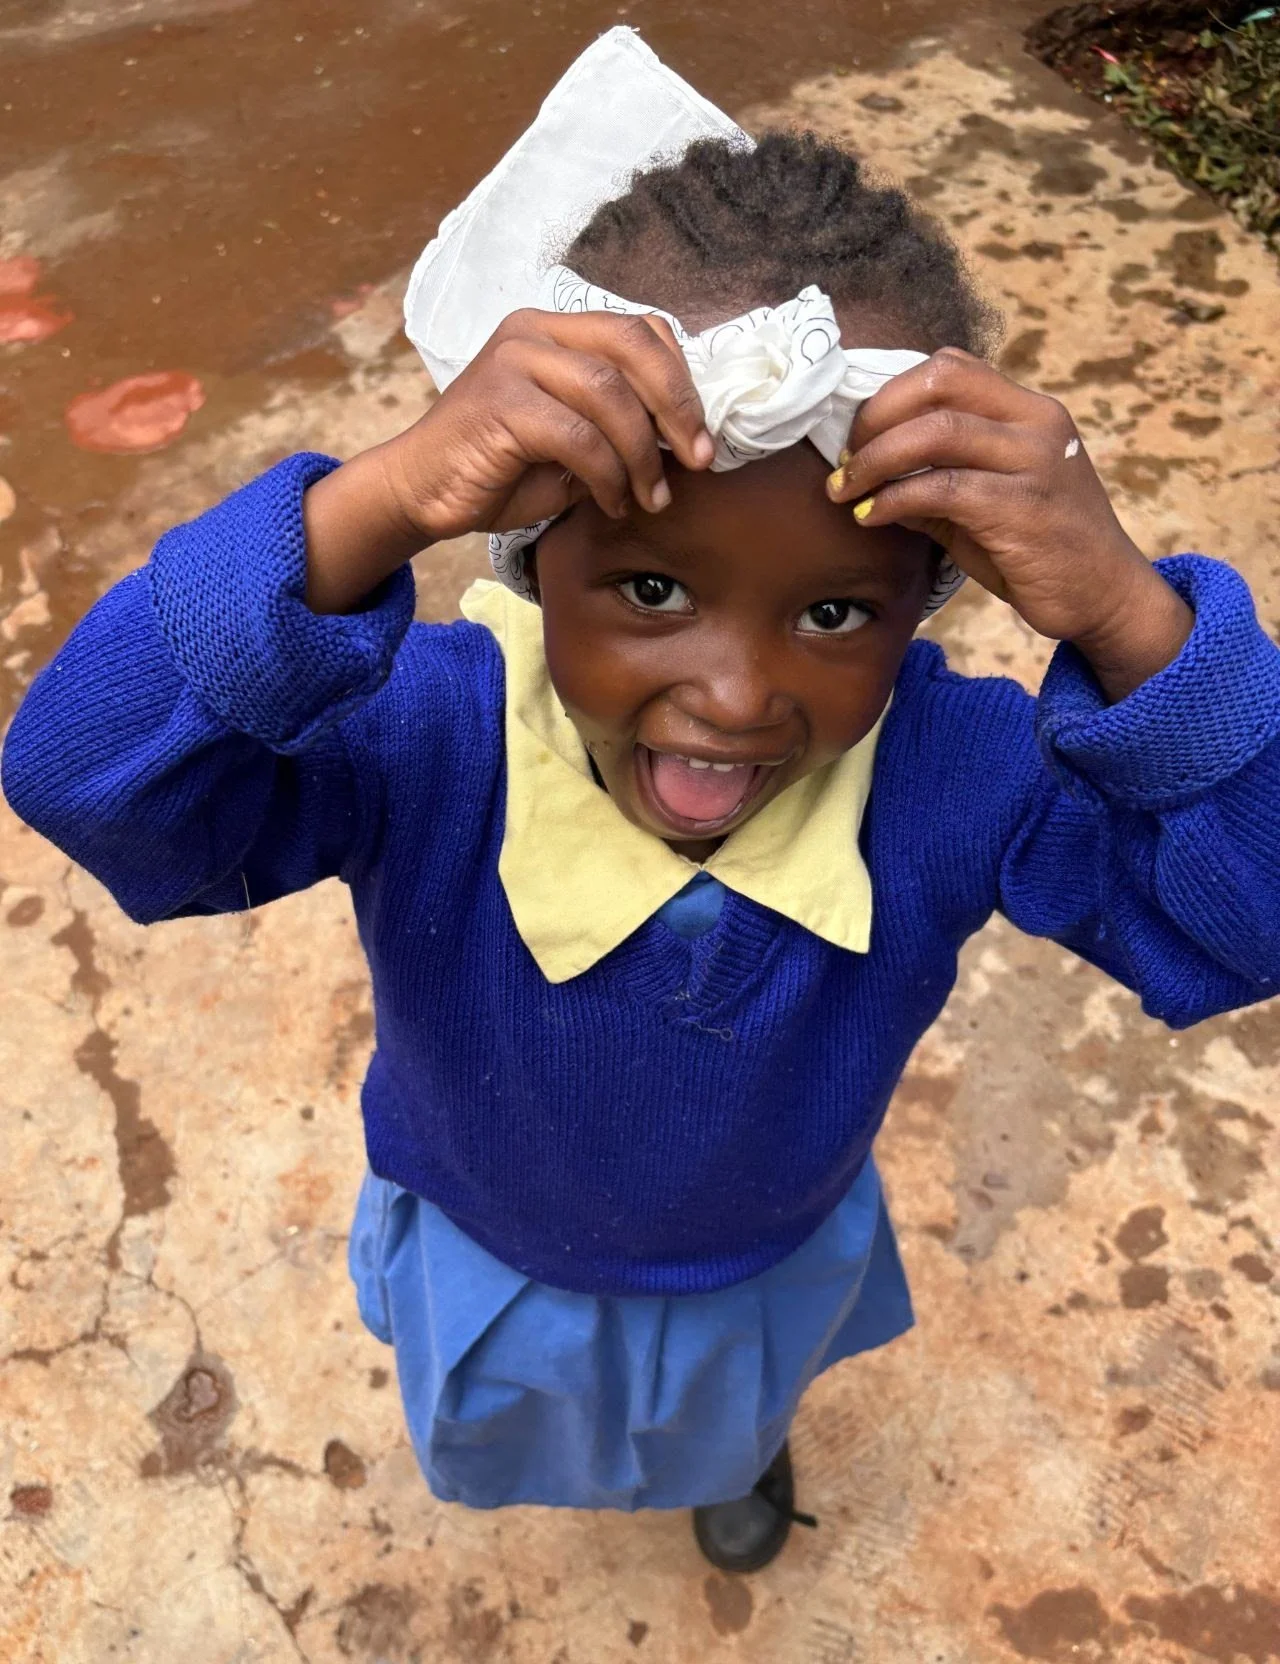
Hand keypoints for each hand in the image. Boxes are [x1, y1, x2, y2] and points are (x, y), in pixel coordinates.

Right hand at [303, 309, 714, 613]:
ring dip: (642, 453)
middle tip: (698, 459)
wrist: (423, 492)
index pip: (640, 329)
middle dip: (677, 405)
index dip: (682, 380)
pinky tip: (611, 502)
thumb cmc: (502, 471)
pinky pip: (577, 435)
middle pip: (632, 343)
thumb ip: (621, 425)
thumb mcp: (575, 442)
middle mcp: (535, 332)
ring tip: (650, 497)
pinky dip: (606, 474)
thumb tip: (688, 441)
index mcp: (557, 330)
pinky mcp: (500, 403)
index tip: (702, 438)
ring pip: (609, 393)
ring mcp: (514, 361)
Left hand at [826, 349, 1192, 697]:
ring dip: (874, 459)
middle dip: (875, 417)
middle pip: (938, 382)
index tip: (858, 436)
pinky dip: (893, 500)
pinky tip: (872, 517)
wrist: (1106, 596)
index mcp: (1028, 410)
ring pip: (935, 431)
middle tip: (845, 461)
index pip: (950, 368)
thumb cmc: (1041, 550)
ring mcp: (1034, 461)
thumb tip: (865, 476)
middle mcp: (1036, 422)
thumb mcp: (986, 504)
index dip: (891, 394)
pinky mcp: (1023, 509)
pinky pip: (941, 488)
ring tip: (846, 490)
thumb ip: (935, 481)